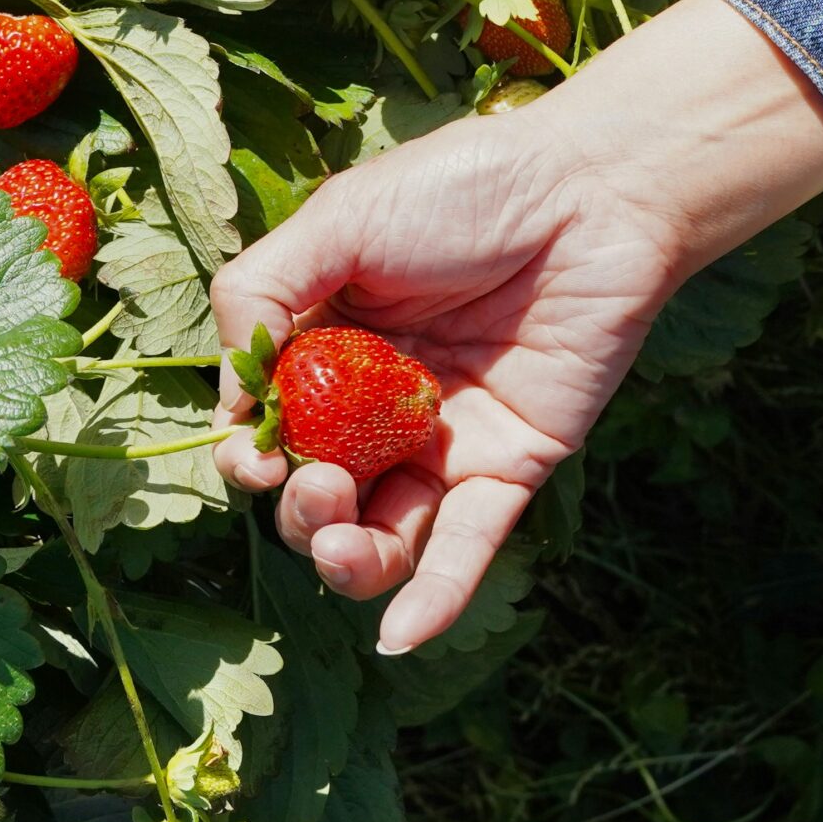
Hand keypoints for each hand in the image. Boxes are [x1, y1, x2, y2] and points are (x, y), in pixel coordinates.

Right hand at [210, 0, 822, 651]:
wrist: (596, 192)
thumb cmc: (467, 186)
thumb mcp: (339, 221)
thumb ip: (263, 293)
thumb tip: (226, 392)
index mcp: (330, 343)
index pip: (267, 425)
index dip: (248, 456)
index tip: (253, 455)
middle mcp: (380, 403)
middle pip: (319, 495)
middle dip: (299, 510)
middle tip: (311, 482)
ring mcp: (445, 442)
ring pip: (382, 536)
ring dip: (347, 561)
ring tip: (341, 541)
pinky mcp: (512, 466)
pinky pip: (466, 546)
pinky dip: (432, 597)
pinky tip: (400, 635)